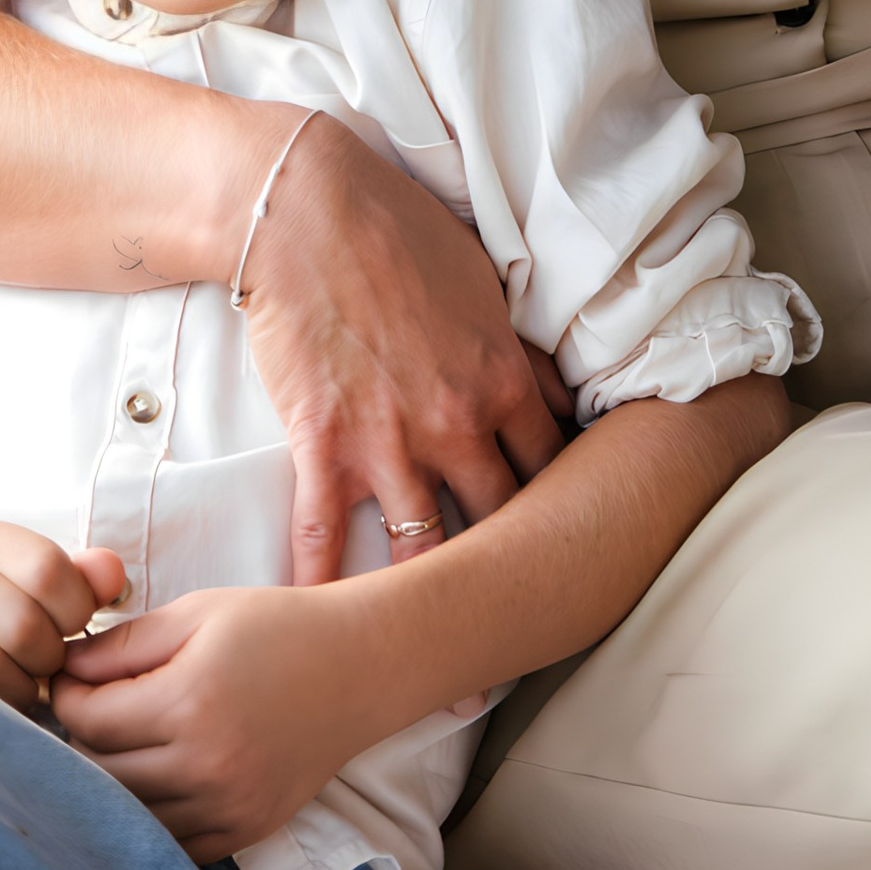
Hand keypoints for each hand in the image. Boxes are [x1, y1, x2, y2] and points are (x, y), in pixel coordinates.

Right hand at [0, 527, 124, 709]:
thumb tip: (115, 577)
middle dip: (47, 663)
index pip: (50, 570)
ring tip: (16, 689)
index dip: (74, 612)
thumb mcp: (23, 581)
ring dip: (17, 695)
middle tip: (42, 670)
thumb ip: (77, 579)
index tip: (68, 630)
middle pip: (24, 628)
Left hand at [52, 584, 364, 858]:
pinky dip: (151, 816)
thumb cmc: (277, 628)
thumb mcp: (197, 613)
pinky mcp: (243, 832)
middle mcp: (205, 766)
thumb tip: (64, 668)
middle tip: (92, 708)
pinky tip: (156, 778)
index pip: (87, 719)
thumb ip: (123, 644)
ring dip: (112, 780)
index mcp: (188, 702)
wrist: (359, 669)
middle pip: (99, 772)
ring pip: (129, 812)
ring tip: (121, 741)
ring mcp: (226, 808)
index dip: (67, 695)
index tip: (71, 677)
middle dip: (82, 738)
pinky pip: (171, 842)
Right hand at [240, 115, 567, 583]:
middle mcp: (457, 425)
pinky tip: (322, 627)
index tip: (565, 540)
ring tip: (443, 658)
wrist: (305, 210)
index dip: (563, 508)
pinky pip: (323, 535)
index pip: (553, 469)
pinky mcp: (323, 445)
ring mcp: (390, 442)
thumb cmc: (396, 231)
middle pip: (502, 523)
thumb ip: (523, 350)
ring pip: (425, 551)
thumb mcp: (484, 282)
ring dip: (433, 600)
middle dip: (513, 570)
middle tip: (521, 617)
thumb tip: (565, 395)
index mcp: (504, 382)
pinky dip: (322, 586)